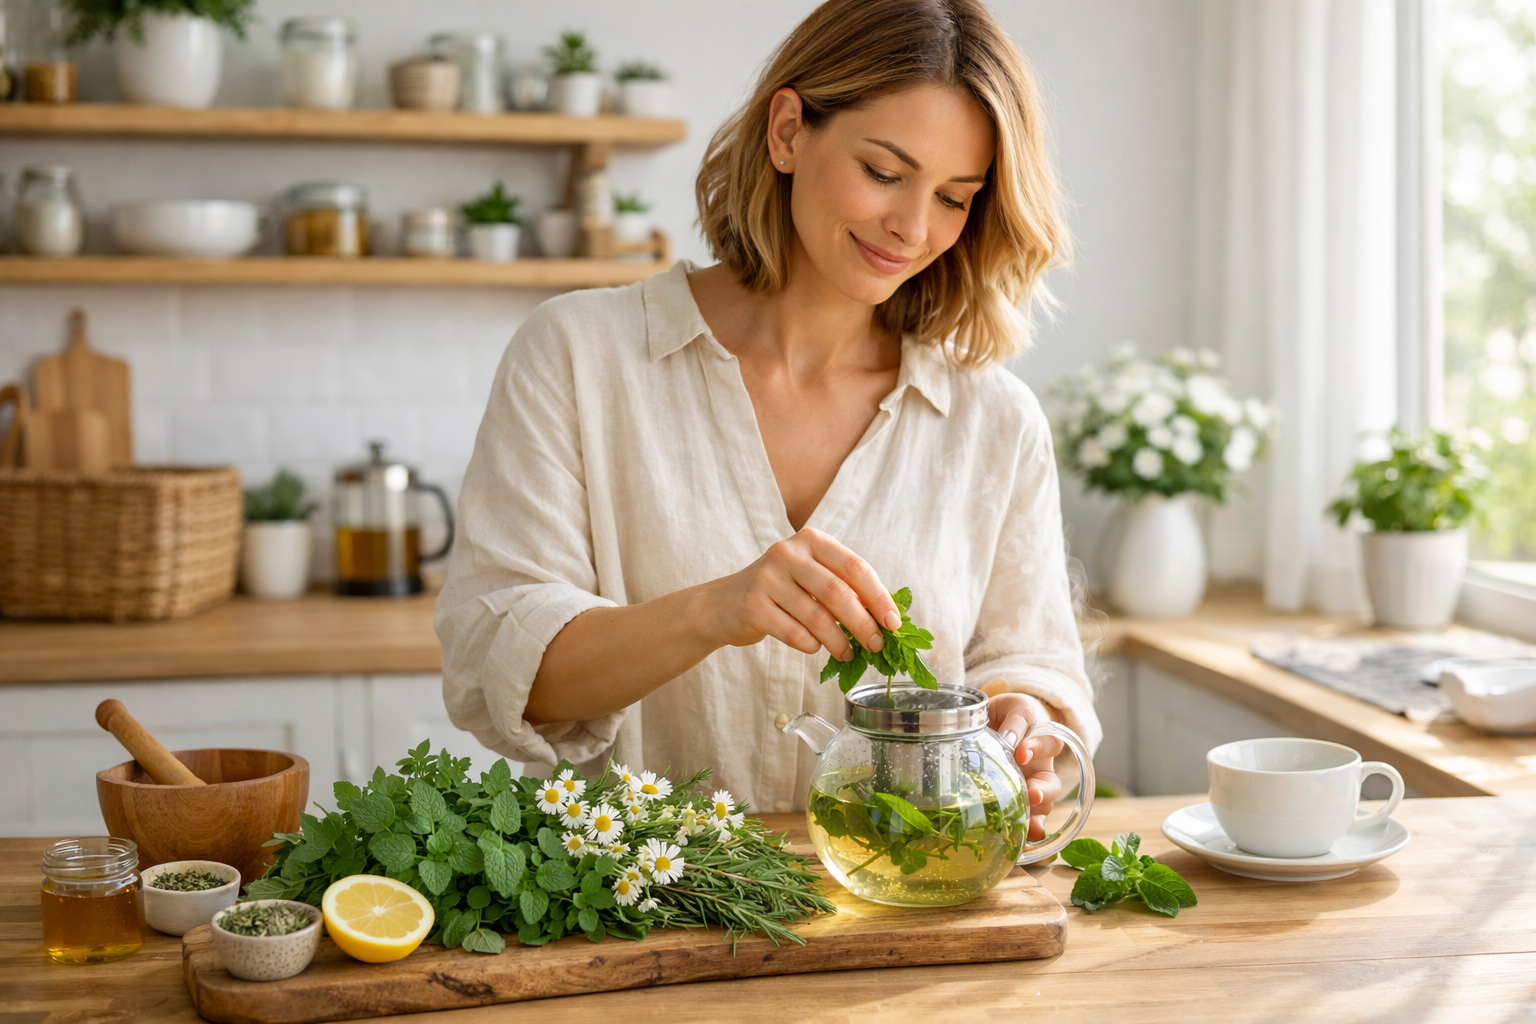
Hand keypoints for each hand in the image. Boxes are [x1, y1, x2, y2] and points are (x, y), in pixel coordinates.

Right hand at [698, 528, 901, 660]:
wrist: (724, 603)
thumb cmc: (780, 591)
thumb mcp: (811, 576)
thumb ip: (843, 588)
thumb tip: (885, 619)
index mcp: (812, 540)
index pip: (855, 567)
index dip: (879, 597)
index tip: (894, 623)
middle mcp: (788, 553)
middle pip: (838, 592)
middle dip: (863, 624)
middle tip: (876, 645)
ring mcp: (767, 577)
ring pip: (817, 617)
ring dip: (839, 641)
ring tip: (847, 653)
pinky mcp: (752, 605)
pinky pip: (794, 633)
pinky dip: (811, 646)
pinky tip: (814, 648)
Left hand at [982, 683, 1062, 841]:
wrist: (991, 725)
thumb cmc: (1005, 714)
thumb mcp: (1012, 706)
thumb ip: (1015, 718)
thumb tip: (1010, 740)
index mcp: (1042, 742)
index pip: (1050, 744)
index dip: (1038, 748)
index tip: (1021, 751)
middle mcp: (1040, 769)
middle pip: (1052, 785)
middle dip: (1044, 792)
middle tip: (1033, 793)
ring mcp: (1030, 789)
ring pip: (1043, 807)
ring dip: (1036, 814)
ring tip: (1027, 823)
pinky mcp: (1019, 804)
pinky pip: (1029, 822)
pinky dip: (1027, 834)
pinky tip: (1019, 844)